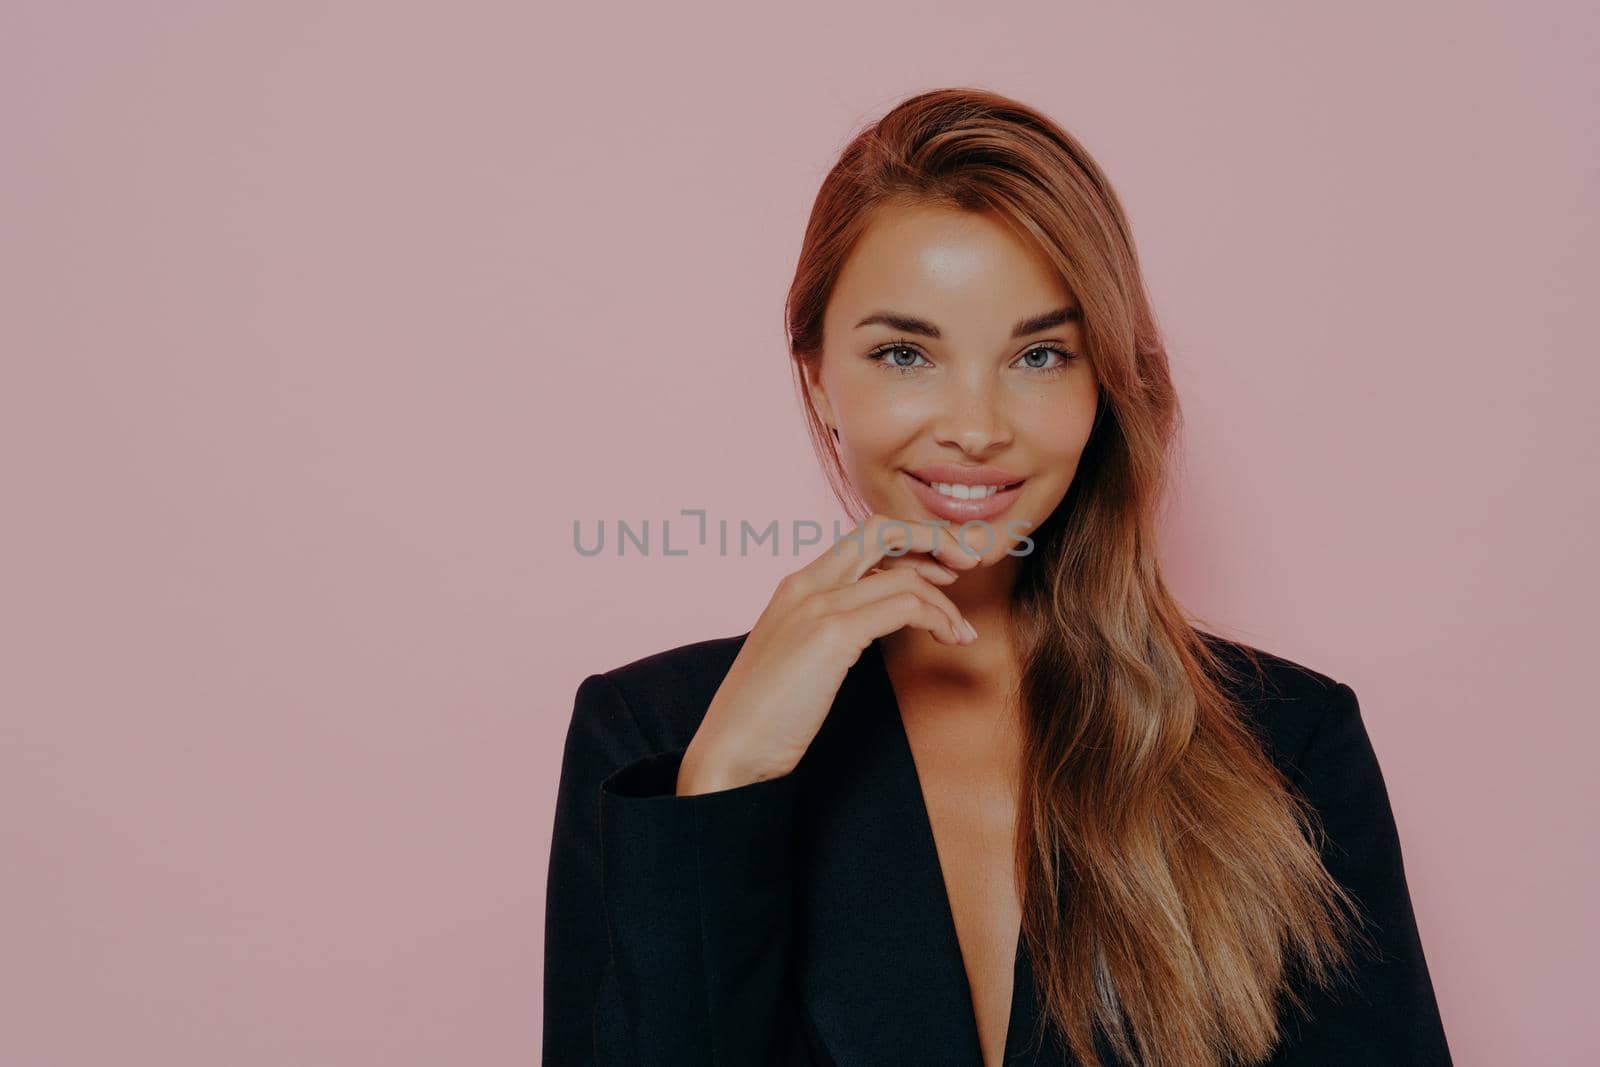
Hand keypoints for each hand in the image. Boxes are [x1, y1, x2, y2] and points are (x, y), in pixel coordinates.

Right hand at [677, 514, 984, 794]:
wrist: (731, 749)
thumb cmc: (765, 714)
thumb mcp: (798, 654)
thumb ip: (830, 626)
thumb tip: (874, 621)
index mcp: (796, 584)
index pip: (864, 537)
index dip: (910, 544)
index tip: (943, 570)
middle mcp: (807, 583)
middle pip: (884, 530)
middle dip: (936, 539)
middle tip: (968, 564)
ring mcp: (818, 604)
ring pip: (904, 574)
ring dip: (945, 601)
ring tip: (960, 632)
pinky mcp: (832, 633)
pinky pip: (904, 605)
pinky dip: (938, 616)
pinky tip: (949, 639)